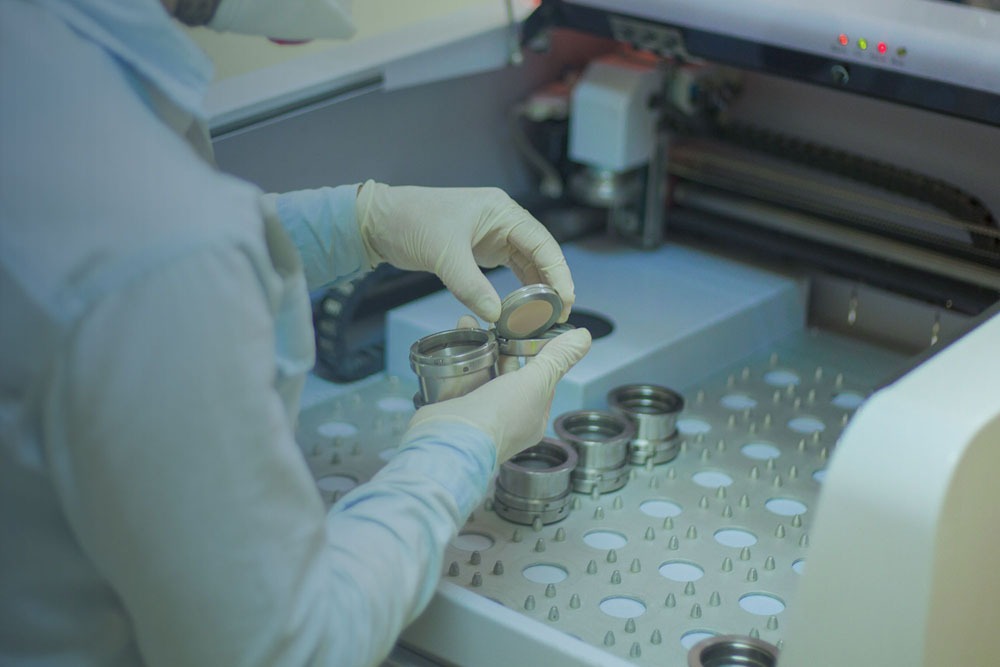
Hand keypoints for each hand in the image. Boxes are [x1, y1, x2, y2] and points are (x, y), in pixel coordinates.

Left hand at [355, 181, 574, 322]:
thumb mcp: (443, 254)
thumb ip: (470, 285)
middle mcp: (502, 220)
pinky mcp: (481, 249)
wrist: (381, 221)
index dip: (558, 270)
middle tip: (560, 313)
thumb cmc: (411, 221)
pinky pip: (510, 268)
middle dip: (553, 282)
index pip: (542, 242)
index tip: (566, 297)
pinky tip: (524, 306)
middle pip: (540, 253)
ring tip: (547, 314)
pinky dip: (519, 287)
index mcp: (501, 211)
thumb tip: (495, 314)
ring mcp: (492, 234)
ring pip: (527, 262)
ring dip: (537, 287)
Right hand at [406, 326, 591, 462]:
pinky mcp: (455, 406)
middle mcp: (507, 419)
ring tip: (477, 322)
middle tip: (503, 324)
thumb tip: (583, 337)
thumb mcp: (537, 382)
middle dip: (506, 348)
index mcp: (532, 419)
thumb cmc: (500, 417)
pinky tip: (459, 334)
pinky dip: (459, 353)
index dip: (539, 356)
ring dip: (480, 346)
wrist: (451, 438)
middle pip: (510, 376)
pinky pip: (460, 374)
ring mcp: (479, 413)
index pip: (542, 382)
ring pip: (483, 373)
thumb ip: (558, 358)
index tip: (533, 333)